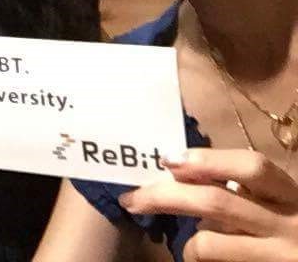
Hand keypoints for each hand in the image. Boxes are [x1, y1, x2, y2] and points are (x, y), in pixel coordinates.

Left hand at [119, 148, 297, 260]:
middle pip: (216, 202)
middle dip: (166, 196)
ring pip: (209, 242)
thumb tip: (177, 170)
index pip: (252, 167)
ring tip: (189, 245)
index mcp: (288, 193)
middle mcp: (288, 223)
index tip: (168, 160)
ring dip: (187, 240)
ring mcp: (279, 255)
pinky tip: (202, 255)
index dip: (208, 160)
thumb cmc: (285, 222)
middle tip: (131, 198)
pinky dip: (199, 257)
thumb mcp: (271, 199)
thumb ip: (238, 185)